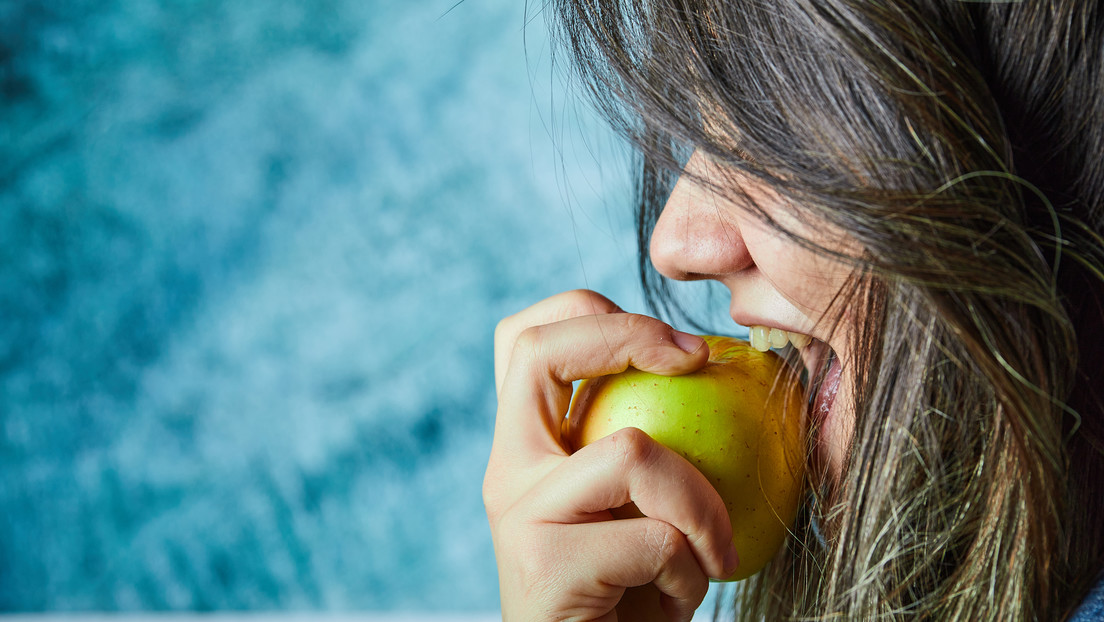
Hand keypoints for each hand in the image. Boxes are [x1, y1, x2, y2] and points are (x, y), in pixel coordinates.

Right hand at [484, 290, 739, 620]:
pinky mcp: (541, 562)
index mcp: (524, 444)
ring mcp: (517, 510)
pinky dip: (692, 570)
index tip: (680, 348)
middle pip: (540, 349)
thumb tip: (723, 372)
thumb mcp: (638, 509)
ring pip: (632, 450)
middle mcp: (506, 467)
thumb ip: (648, 449)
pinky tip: (681, 598)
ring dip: (700, 504)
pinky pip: (655, 538)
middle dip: (630, 333)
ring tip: (711, 553)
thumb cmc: (631, 594)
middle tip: (697, 362)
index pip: (527, 338)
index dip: (596, 313)